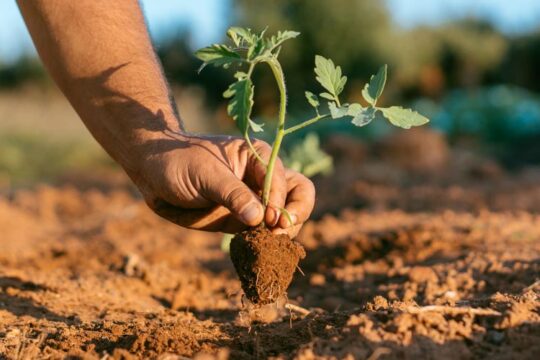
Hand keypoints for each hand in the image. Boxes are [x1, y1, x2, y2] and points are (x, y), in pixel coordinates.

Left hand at [134, 133, 314, 236]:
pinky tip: (257, 250)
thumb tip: (260, 218)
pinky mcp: (241, 221)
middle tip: (277, 233)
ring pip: (286, 218)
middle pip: (299, 197)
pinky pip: (263, 234)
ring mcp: (254, 201)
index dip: (281, 202)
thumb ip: (233, 194)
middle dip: (295, 216)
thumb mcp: (205, 174)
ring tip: (268, 245)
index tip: (270, 219)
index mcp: (259, 158)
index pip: (286, 181)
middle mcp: (262, 179)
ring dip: (283, 234)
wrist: (152, 172)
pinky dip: (266, 244)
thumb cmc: (178, 161)